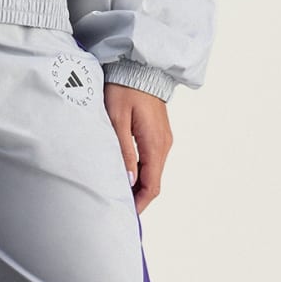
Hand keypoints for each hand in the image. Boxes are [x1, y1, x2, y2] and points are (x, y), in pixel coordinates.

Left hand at [105, 82, 172, 215]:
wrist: (140, 67)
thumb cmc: (125, 89)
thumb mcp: (117, 120)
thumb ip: (123, 151)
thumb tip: (129, 180)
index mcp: (155, 145)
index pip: (152, 186)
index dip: (139, 204)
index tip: (125, 214)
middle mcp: (164, 145)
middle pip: (154, 182)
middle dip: (137, 197)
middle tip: (116, 206)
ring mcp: (163, 139)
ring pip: (153, 172)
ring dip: (138, 184)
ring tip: (117, 191)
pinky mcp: (158, 133)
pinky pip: (151, 159)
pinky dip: (140, 171)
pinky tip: (124, 172)